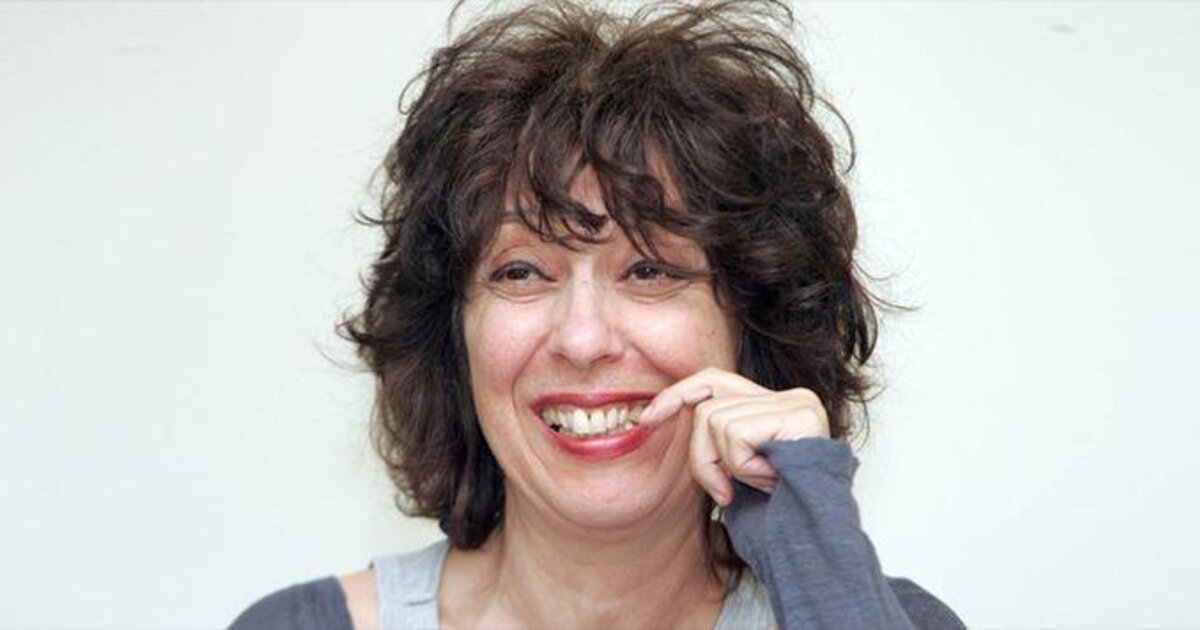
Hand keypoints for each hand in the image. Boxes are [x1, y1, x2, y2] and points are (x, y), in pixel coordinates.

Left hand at [638, 367, 830, 505]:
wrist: (815, 537)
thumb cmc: (778, 511)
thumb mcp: (737, 467)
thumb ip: (716, 436)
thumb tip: (661, 413)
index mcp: (776, 404)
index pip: (714, 380)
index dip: (677, 394)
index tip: (647, 418)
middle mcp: (791, 397)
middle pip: (708, 407)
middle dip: (702, 455)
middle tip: (721, 491)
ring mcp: (797, 403)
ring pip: (716, 421)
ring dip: (728, 466)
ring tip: (761, 484)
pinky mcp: (799, 415)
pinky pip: (736, 434)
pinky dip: (742, 466)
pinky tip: (769, 479)